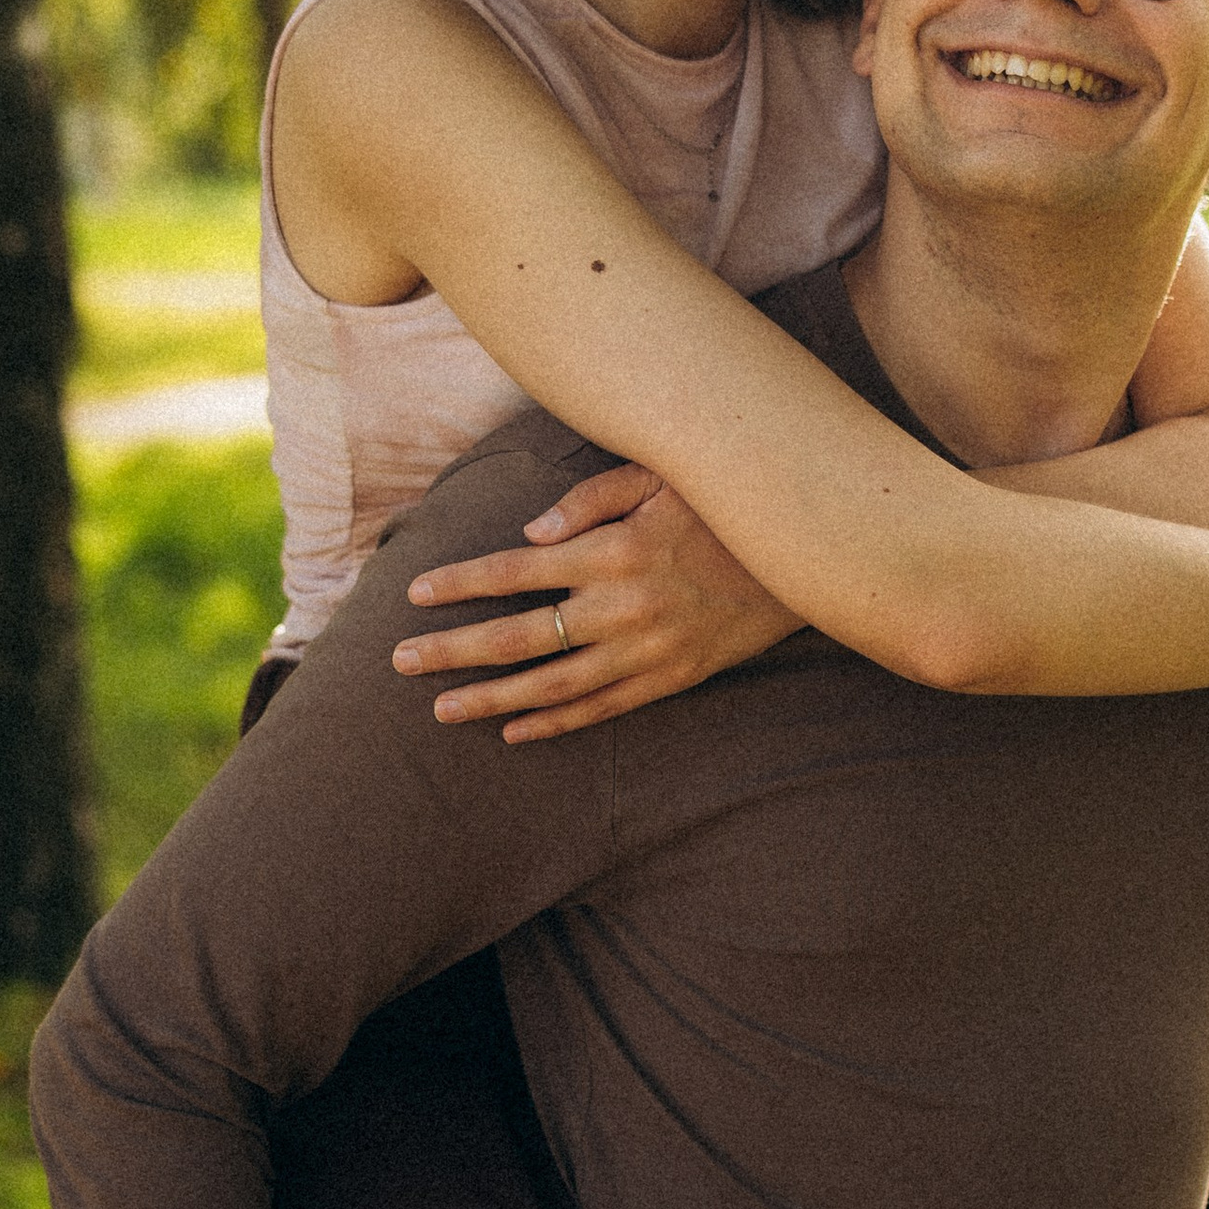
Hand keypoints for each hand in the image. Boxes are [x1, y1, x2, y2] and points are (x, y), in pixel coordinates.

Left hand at [393, 460, 802, 741]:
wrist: (808, 561)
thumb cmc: (727, 506)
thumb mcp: (662, 477)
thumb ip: (590, 500)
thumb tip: (528, 533)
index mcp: (611, 552)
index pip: (514, 573)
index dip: (460, 584)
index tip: (415, 595)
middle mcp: (620, 608)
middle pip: (518, 638)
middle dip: (453, 651)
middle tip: (400, 663)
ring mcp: (646, 652)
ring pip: (552, 686)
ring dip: (492, 699)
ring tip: (444, 708)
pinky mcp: (672, 679)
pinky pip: (602, 709)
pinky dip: (555, 724)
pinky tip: (514, 731)